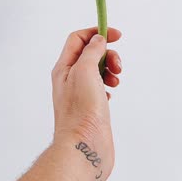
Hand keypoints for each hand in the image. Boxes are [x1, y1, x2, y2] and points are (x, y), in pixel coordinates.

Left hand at [51, 27, 121, 180]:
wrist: (84, 148)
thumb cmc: (81, 112)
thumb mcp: (85, 72)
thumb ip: (91, 51)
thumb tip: (98, 39)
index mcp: (64, 68)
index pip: (78, 39)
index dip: (96, 32)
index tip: (116, 35)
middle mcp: (71, 79)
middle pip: (90, 53)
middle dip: (108, 54)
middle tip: (117, 66)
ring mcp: (81, 94)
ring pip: (98, 70)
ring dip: (111, 70)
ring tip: (116, 82)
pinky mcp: (92, 107)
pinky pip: (102, 87)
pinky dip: (109, 86)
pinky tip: (110, 95)